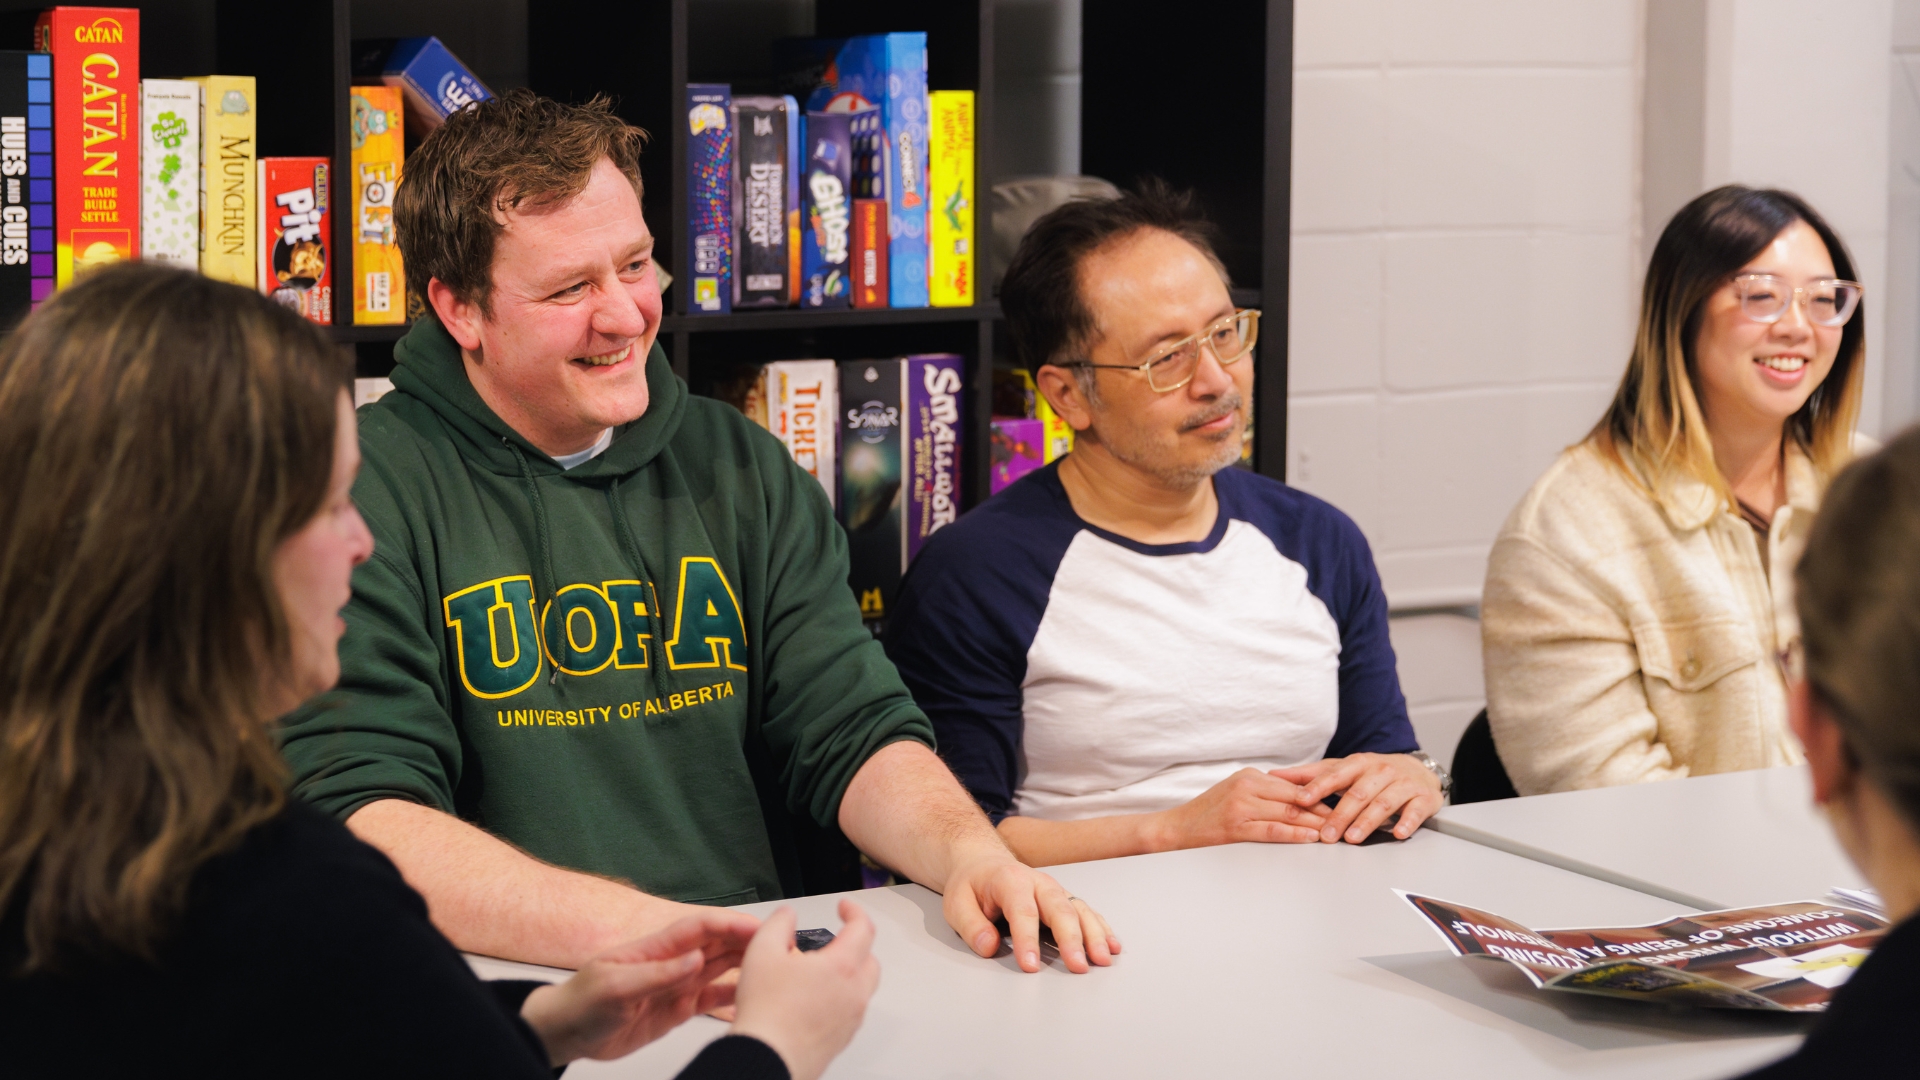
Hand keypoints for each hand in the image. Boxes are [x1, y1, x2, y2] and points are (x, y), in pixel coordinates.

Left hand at [519, 908, 759, 1064]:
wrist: (565, 1033)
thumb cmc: (580, 1003)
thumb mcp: (615, 988)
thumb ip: (657, 975)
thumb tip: (696, 960)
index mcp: (655, 949)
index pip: (701, 928)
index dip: (731, 923)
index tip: (758, 927)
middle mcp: (671, 963)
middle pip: (717, 943)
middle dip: (747, 939)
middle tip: (780, 942)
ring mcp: (676, 985)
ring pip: (720, 968)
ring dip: (745, 963)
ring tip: (775, 964)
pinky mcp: (677, 1009)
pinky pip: (712, 998)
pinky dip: (732, 995)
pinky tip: (752, 994)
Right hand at [729, 901, 880, 1079]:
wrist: (767, 1059)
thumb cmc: (768, 1014)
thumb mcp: (762, 951)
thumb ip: (779, 923)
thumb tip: (788, 915)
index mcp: (842, 967)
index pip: (863, 928)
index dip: (854, 911)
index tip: (844, 907)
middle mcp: (854, 993)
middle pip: (870, 959)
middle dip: (856, 943)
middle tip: (835, 939)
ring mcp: (851, 1019)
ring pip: (862, 988)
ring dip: (848, 973)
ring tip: (818, 971)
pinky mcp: (841, 1039)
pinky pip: (850, 1011)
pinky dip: (839, 998)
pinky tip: (812, 1000)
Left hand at [942, 846, 1118, 972]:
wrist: (983, 863)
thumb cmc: (971, 886)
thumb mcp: (956, 902)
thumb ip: (971, 925)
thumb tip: (989, 946)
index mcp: (1010, 880)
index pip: (1022, 911)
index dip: (1027, 939)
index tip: (1030, 966)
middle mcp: (1039, 882)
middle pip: (1059, 909)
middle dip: (1071, 939)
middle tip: (1078, 967)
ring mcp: (1056, 890)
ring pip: (1079, 910)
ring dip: (1093, 935)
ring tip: (1102, 960)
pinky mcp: (1065, 899)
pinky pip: (1087, 912)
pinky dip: (1101, 929)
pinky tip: (1111, 947)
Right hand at [1144, 767, 1331, 850]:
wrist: (1178, 827)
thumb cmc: (1209, 812)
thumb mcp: (1238, 792)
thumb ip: (1266, 792)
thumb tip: (1302, 799)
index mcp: (1251, 775)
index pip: (1294, 785)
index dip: (1321, 794)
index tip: (1343, 801)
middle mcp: (1248, 785)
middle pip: (1296, 798)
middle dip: (1325, 809)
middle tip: (1349, 818)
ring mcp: (1241, 805)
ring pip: (1289, 813)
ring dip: (1316, 823)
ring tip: (1337, 830)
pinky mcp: (1236, 826)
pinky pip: (1273, 830)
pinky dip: (1296, 834)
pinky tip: (1311, 838)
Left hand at [1269, 753, 1443, 843]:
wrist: (1418, 770)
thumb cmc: (1374, 773)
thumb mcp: (1343, 769)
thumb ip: (1311, 774)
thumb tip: (1275, 775)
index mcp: (1358, 764)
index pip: (1335, 774)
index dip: (1318, 787)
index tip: (1301, 800)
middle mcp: (1381, 772)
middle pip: (1358, 793)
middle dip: (1340, 815)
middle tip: (1326, 834)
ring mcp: (1403, 785)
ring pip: (1383, 803)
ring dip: (1367, 822)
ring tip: (1353, 838)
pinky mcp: (1423, 799)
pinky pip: (1415, 811)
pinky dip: (1407, 822)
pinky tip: (1398, 833)